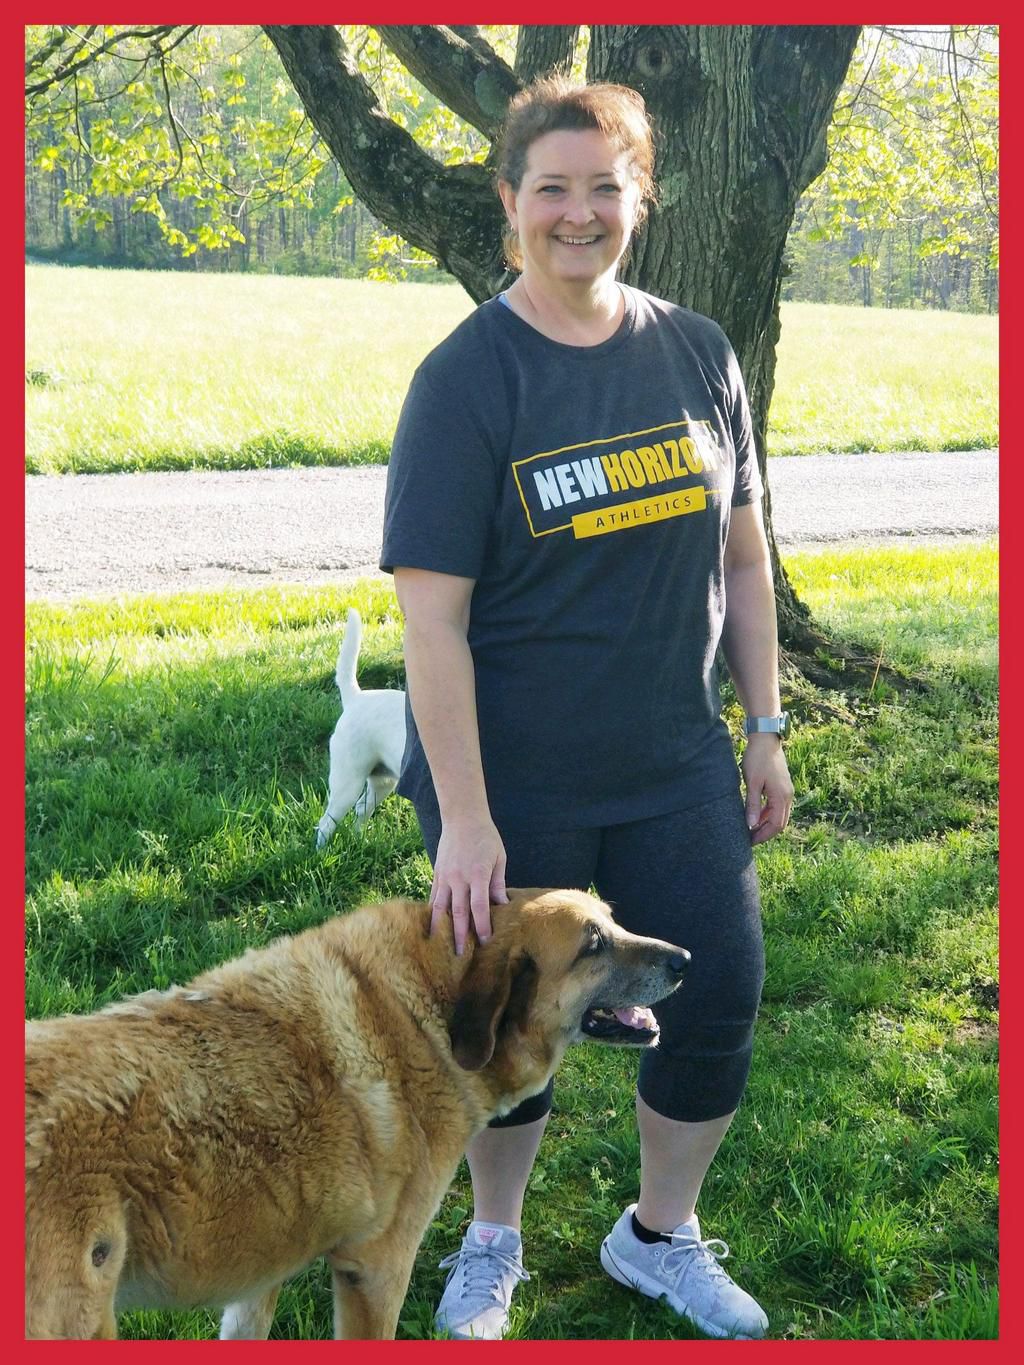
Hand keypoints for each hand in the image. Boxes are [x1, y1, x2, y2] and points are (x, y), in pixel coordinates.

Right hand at [430, 817, 507, 953]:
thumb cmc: (485, 836)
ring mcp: (445, 876)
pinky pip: (434, 896)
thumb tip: (503, 905)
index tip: (485, 941)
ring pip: (440, 908)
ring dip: (441, 928)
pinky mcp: (437, 873)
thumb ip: (498, 882)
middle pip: (458, 913)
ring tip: (440, 946)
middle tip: (460, 956)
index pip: (480, 907)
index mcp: (477, 874)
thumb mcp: (499, 857)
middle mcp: (459, 878)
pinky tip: (432, 925)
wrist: (462, 816)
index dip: (482, 926)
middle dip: (460, 935)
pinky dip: (433, 912)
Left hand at [741, 734, 794, 844]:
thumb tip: (751, 825)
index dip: (763, 835)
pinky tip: (756, 814)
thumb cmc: (757, 759)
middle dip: (766, 833)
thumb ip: (753, 805)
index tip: (749, 841)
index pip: (775, 825)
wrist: (766, 739)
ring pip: (779, 815)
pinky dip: (768, 813)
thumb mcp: (752, 783)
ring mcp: (787, 791)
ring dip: (766, 824)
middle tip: (750, 839)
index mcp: (781, 797)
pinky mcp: (782, 786)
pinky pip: (777, 806)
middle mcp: (787, 796)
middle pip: (780, 823)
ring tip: (751, 829)